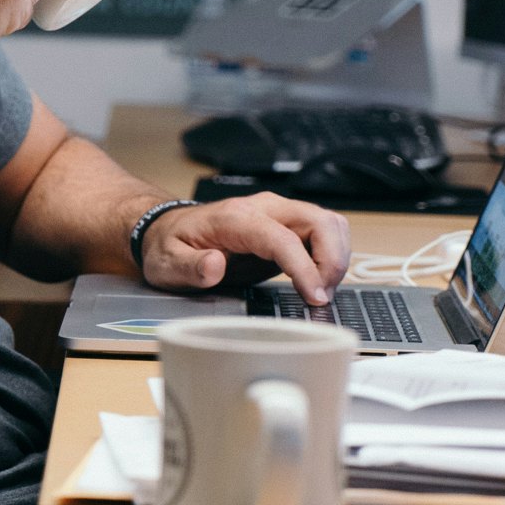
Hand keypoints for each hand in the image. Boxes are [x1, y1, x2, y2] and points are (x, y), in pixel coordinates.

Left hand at [140, 193, 350, 304]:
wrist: (168, 229)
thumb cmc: (170, 245)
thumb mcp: (167, 263)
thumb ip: (190, 267)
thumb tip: (214, 266)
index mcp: (236, 217)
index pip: (283, 238)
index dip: (305, 268)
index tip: (315, 297)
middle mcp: (263, 208)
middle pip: (319, 221)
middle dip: (332, 261)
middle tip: (322, 296)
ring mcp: (279, 214)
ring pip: (329, 223)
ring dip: (337, 258)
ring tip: (322, 290)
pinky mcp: (287, 225)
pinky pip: (324, 231)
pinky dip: (332, 255)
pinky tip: (319, 280)